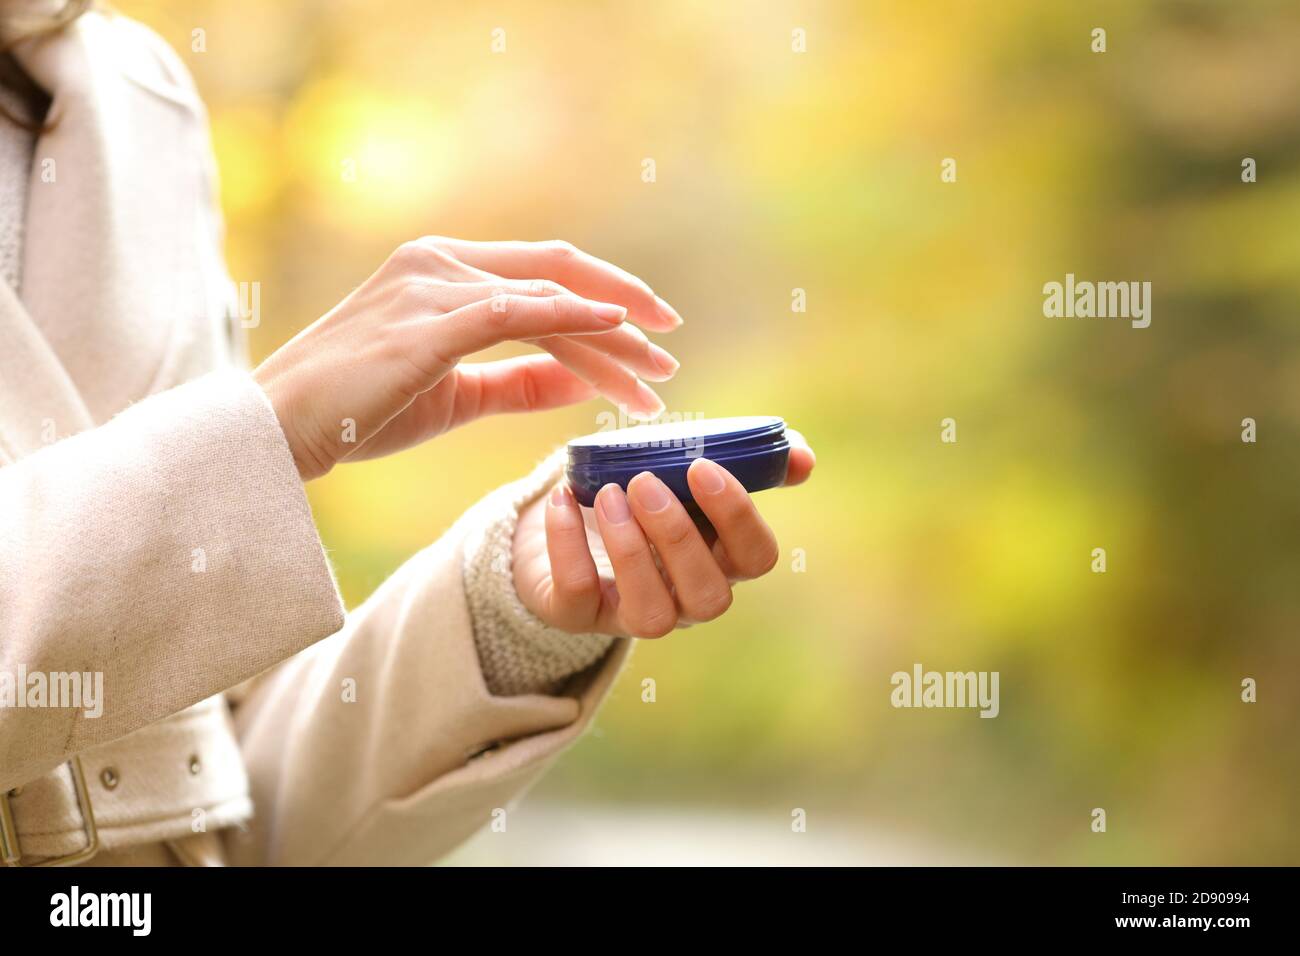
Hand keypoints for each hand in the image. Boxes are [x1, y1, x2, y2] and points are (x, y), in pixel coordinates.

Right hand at [253, 237, 682, 480]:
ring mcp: (433, 283)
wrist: (280, 431)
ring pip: (549, 299)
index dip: (604, 300)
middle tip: (670, 348)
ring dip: (612, 337)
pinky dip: (574, 322)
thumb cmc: (358, 414)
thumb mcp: (455, 397)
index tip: (649, 335)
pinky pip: (518, 312)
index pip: (543, 275)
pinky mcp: (430, 320)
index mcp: (443, 270)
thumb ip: (518, 384)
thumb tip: (581, 384)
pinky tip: (617, 337)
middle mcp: (441, 261)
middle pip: (558, 272)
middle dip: (625, 307)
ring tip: (656, 375)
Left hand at [512, 433, 815, 636]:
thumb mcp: (687, 471)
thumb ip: (748, 460)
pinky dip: (569, 545)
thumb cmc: (639, 490)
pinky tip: (564, 499)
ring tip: (609, 494)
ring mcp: (631, 614)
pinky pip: (578, 597)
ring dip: (631, 551)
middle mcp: (686, 599)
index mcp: (723, 560)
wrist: (561, 512)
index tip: (703, 468)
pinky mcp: (577, 616)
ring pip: (652, 614)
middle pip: (708, 595)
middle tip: (645, 482)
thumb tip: (803, 455)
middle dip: (679, 537)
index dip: (738, 517)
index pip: (756, 558)